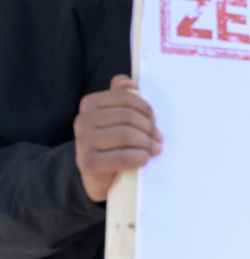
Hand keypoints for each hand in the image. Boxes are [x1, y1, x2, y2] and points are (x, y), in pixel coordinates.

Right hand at [73, 75, 162, 201]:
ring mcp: (83, 142)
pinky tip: (144, 159)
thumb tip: (130, 82)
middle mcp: (82, 120)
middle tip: (158, 139)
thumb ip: (122, 95)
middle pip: (127, 116)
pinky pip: (123, 156)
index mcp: (90, 103)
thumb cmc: (115, 142)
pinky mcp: (88, 163)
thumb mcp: (118, 116)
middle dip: (149, 128)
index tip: (154, 120)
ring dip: (147, 143)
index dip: (145, 109)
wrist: (101, 176)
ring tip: (154, 149)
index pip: (126, 97)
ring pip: (126, 135)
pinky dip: (139, 157)